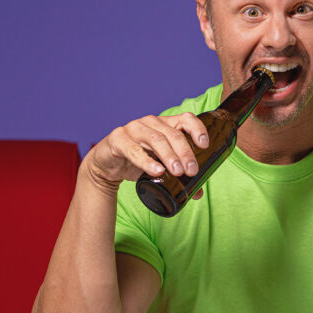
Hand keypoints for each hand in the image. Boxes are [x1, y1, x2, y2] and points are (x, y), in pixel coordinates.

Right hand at [83, 112, 208, 195]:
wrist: (107, 165)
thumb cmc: (138, 161)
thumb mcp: (160, 166)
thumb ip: (179, 176)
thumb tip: (199, 193)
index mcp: (165, 125)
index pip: (185, 119)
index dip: (197, 129)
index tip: (205, 145)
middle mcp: (151, 123)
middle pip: (172, 134)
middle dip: (185, 152)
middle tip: (191, 170)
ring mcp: (134, 128)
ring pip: (156, 139)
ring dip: (169, 156)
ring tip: (178, 172)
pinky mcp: (118, 139)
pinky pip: (134, 150)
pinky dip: (147, 161)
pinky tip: (157, 170)